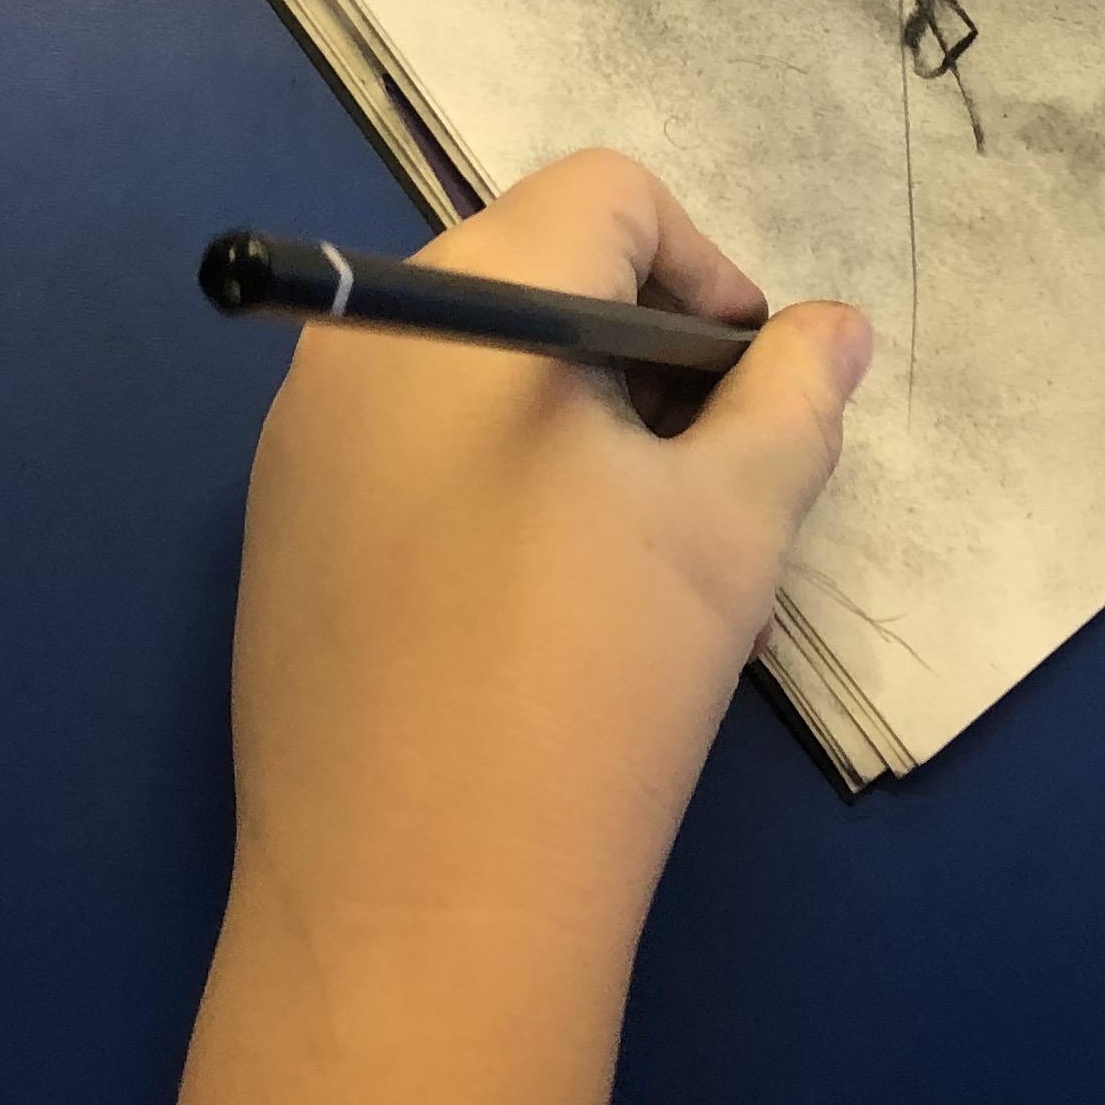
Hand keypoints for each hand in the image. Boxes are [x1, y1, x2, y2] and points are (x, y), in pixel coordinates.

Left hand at [224, 148, 872, 964]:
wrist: (420, 908)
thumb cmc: (597, 688)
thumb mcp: (733, 527)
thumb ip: (791, 399)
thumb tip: (829, 329)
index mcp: (465, 303)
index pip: (604, 196)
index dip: (702, 270)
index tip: (746, 389)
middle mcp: (356, 341)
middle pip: (524, 256)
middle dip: (634, 335)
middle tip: (703, 464)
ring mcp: (297, 439)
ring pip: (458, 357)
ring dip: (561, 405)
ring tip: (628, 541)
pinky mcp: (275, 532)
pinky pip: (397, 441)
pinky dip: (481, 468)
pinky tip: (532, 599)